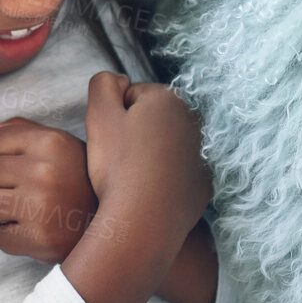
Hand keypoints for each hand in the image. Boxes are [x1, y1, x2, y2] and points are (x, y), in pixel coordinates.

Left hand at [0, 118, 97, 265]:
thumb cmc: (80, 182)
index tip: (20, 166)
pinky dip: (10, 237)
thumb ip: (20, 132)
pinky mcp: (39, 238)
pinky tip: (31, 230)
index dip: (1, 155)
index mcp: (51, 142)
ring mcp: (40, 206)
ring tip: (23, 210)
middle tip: (23, 191)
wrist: (115, 228)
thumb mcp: (60, 146)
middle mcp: (45, 171)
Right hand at [83, 71, 212, 239]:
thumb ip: (103, 83)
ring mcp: (202, 155)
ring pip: (164, 147)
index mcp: (169, 99)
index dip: (112, 118)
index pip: (131, 97)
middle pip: (150, 120)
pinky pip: (176, 174)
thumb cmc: (118, 167)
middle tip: (118, 160)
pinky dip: (163, 180)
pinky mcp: (203, 184)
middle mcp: (193, 122)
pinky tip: (148, 193)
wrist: (143, 222)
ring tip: (131, 178)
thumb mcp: (98, 115)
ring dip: (148, 156)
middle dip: (134, 134)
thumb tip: (118, 80)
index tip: (110, 141)